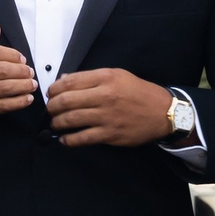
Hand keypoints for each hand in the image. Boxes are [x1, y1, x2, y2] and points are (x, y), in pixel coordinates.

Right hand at [0, 24, 35, 129]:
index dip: (12, 55)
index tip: (22, 59)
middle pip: (1, 71)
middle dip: (21, 71)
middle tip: (30, 72)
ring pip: (5, 89)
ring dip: (24, 86)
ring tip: (32, 84)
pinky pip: (3, 106)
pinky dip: (19, 102)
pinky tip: (27, 98)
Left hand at [46, 69, 177, 147]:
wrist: (163, 112)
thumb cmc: (139, 92)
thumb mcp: (118, 76)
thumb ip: (91, 77)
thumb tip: (64, 80)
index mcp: (106, 78)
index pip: (70, 81)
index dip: (55, 88)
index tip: (51, 93)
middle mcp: (105, 95)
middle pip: (66, 100)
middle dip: (52, 106)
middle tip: (50, 110)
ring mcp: (106, 116)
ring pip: (71, 119)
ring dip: (57, 122)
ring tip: (56, 123)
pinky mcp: (110, 134)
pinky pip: (82, 138)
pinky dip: (68, 140)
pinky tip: (65, 139)